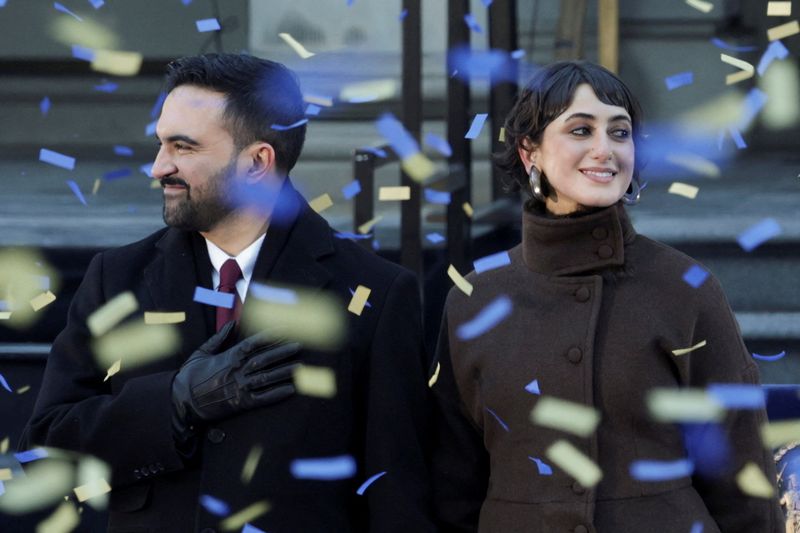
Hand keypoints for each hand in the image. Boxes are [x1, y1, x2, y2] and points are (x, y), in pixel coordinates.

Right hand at [171, 322, 299, 439]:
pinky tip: (291, 390)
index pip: (254, 343)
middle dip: (283, 351)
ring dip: (285, 371)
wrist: (183, 402)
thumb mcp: (202, 352)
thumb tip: (232, 324)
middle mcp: (237, 371)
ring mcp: (240, 388)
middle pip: (265, 359)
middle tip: (299, 345)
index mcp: (229, 357)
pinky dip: (277, 394)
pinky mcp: (241, 403)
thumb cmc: (191, 376)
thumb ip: (219, 338)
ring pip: (267, 378)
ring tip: (300, 366)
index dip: (270, 336)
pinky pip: (263, 398)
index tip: (284, 329)